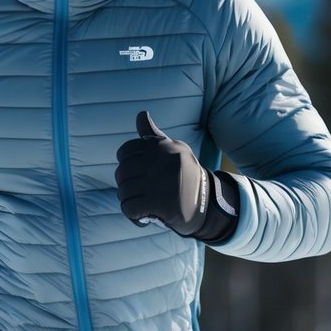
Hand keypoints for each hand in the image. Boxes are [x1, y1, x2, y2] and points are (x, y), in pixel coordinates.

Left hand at [114, 111, 238, 241]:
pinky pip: (129, 208)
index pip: (125, 152)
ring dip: (129, 201)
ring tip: (142, 204)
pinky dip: (133, 216)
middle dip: (126, 185)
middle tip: (140, 193)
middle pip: (121, 172)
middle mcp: (161, 160)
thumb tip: (140, 114)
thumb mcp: (174, 151)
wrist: (209, 204)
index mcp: (162, 146)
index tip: (138, 175)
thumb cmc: (185, 176)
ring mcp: (160, 181)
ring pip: (123, 191)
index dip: (126, 165)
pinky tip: (144, 216)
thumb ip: (153, 135)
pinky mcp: (160, 202)